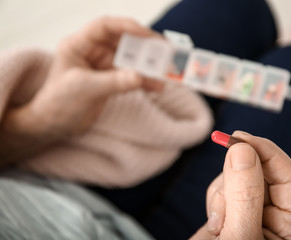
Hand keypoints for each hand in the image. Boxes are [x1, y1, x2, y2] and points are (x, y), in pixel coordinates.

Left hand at [0, 16, 161, 163]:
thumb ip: (112, 82)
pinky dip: (145, 81)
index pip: (104, 27)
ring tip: (166, 71)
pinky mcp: (111, 80)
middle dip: (145, 47)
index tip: (148, 35)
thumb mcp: (83, 89)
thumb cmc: (58, 103)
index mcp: (78, 45)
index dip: (127, 27)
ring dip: (148, 66)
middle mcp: (92, 51)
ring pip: (131, 59)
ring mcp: (103, 66)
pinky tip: (157, 86)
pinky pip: (132, 76)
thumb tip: (139, 76)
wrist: (54, 125)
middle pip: (123, 41)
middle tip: (165, 52)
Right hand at [191, 131, 290, 239]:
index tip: (238, 137)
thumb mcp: (239, 238)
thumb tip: (242, 150)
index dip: (265, 152)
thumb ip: (243, 195)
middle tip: (222, 202)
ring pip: (239, 179)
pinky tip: (214, 224)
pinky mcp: (233, 216)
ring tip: (218, 224)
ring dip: (222, 193)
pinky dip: (215, 200)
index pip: (289, 176)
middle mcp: (277, 220)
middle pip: (261, 174)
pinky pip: (224, 191)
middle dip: (237, 179)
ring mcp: (253, 217)